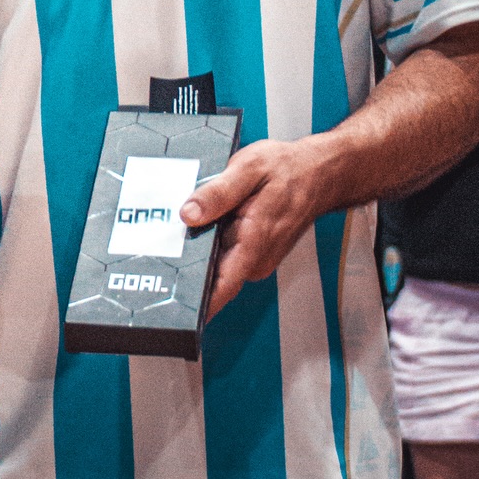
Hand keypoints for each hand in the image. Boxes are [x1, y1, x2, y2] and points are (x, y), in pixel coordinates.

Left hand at [179, 139, 323, 317]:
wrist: (318, 173)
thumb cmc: (287, 169)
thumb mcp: (249, 168)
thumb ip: (218, 192)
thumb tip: (189, 214)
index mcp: (255, 238)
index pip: (224, 285)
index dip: (199, 303)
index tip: (176, 311)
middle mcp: (257, 257)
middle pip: (213, 275)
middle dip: (187, 267)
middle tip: (160, 250)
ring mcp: (257, 257)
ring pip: (218, 264)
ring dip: (200, 252)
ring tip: (179, 230)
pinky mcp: (255, 253)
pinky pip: (226, 255)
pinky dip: (213, 243)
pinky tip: (206, 222)